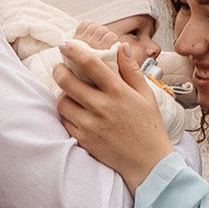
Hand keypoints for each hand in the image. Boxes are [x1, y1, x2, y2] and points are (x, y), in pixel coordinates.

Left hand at [55, 37, 176, 187]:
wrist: (148, 163)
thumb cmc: (149, 127)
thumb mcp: (146, 95)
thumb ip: (132, 70)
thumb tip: (121, 47)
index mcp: (118, 92)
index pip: (89, 63)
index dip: (73, 50)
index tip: (66, 44)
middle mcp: (102, 107)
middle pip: (67, 81)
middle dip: (59, 70)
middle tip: (60, 67)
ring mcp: (90, 124)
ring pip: (62, 101)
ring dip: (62, 93)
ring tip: (69, 91)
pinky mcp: (84, 139)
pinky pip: (65, 121)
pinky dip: (67, 113)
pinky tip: (75, 110)